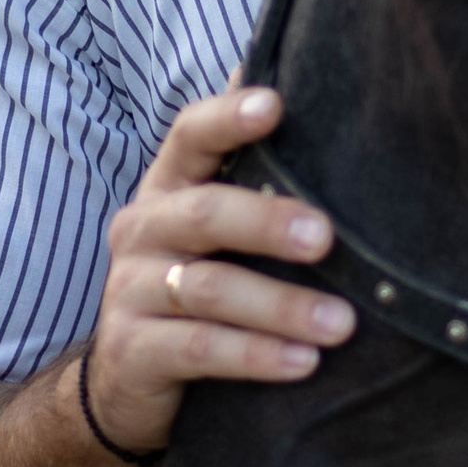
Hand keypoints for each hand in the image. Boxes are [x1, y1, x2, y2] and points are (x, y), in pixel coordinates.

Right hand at [80, 83, 355, 460]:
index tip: (275, 106)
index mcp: (168, 189)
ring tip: (341, 323)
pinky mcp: (133, 351)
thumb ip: (248, 172)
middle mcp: (142, 230)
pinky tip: (303, 363)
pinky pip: (199, 348)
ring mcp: (129, 290)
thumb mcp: (212, 231)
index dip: (227, 119)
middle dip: (268, 222)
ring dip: (281, 306)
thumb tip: (289, 87)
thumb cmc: (191, 286)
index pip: (189, 136)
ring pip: (208, 289)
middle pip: (204, 214)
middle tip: (325, 239)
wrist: (126, 379)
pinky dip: (255, 355)